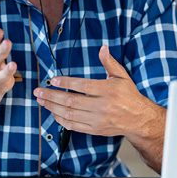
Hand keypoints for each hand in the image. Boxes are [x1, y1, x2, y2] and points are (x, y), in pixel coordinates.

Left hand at [33, 45, 164, 140]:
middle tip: (38, 91)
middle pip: (71, 102)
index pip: (83, 86)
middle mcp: (102, 107)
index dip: (66, 83)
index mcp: (108, 91)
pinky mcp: (94, 130)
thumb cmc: (129, 95)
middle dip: (52, 96)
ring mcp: (97, 120)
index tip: (52, 80)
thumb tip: (102, 47)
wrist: (138, 119)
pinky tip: (52, 112)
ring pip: (69, 115)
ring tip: (41, 100)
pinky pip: (73, 126)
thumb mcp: (122, 76)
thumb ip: (109, 62)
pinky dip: (60, 119)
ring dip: (52, 107)